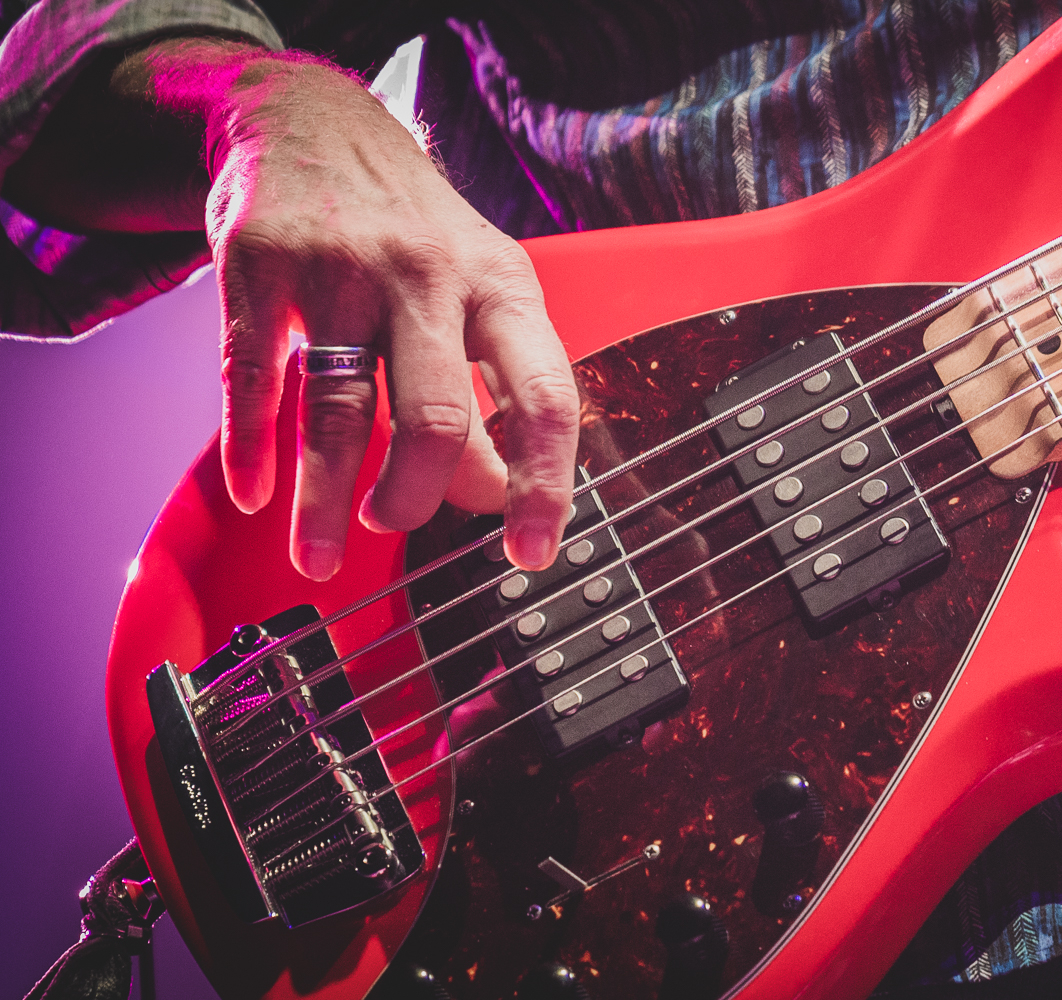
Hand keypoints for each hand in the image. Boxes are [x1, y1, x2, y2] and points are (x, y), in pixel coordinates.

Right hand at [158, 41, 578, 577]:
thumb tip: (496, 497)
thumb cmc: (415, 230)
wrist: (311, 118)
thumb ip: (493, 387)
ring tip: (318, 556)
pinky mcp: (259, 265)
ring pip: (340, 413)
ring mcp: (341, 268)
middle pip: (437, 418)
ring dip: (327, 502)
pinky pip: (255, 377)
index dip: (544, 485)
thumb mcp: (481, 287)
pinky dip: (252, 447)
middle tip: (396, 523)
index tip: (533, 552)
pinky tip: (255, 494)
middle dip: (415, 499)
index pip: (545, 398)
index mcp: (503, 287)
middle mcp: (429, 276)